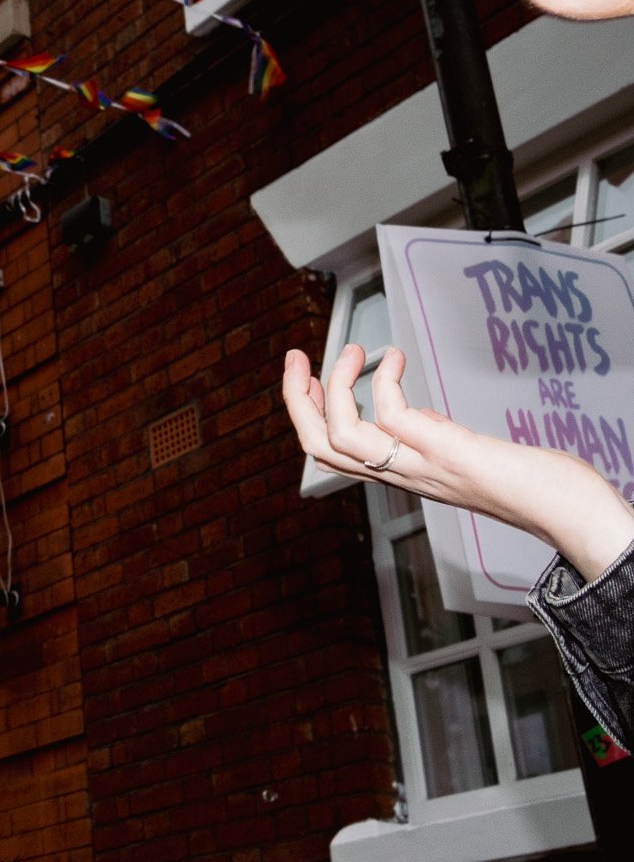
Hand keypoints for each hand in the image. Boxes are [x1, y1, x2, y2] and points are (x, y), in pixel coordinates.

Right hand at [284, 345, 633, 581]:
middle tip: (295, 358)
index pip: (328, 453)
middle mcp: (402, 475)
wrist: (566, 510)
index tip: (305, 377)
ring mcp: (420, 465)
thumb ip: (433, 439)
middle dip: (297, 399)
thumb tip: (415, 415)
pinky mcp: (445, 451)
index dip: (304, 414)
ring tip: (352, 351)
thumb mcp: (463, 457)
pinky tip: (396, 358)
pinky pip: (391, 415)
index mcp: (400, 476)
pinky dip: (384, 379)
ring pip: (340, 436)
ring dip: (334, 386)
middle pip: (319, 446)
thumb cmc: (530, 486)